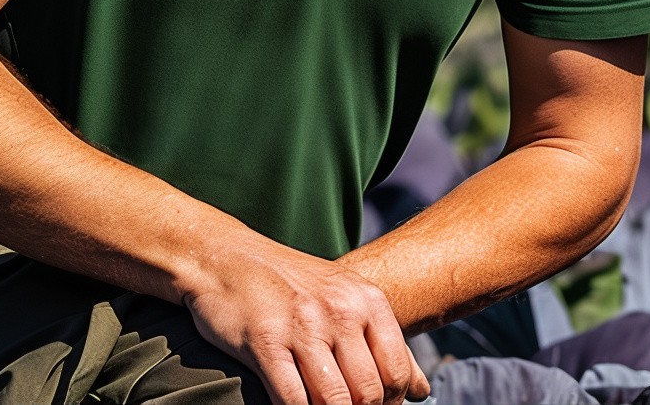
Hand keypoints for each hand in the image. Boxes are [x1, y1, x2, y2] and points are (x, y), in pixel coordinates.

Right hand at [178, 236, 428, 404]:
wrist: (226, 258)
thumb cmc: (290, 284)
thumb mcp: (346, 299)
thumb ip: (386, 343)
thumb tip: (423, 390)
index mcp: (367, 300)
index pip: (397, 371)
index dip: (392, 403)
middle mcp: (339, 311)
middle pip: (369, 392)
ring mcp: (302, 327)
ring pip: (334, 401)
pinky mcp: (264, 343)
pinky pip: (292, 400)